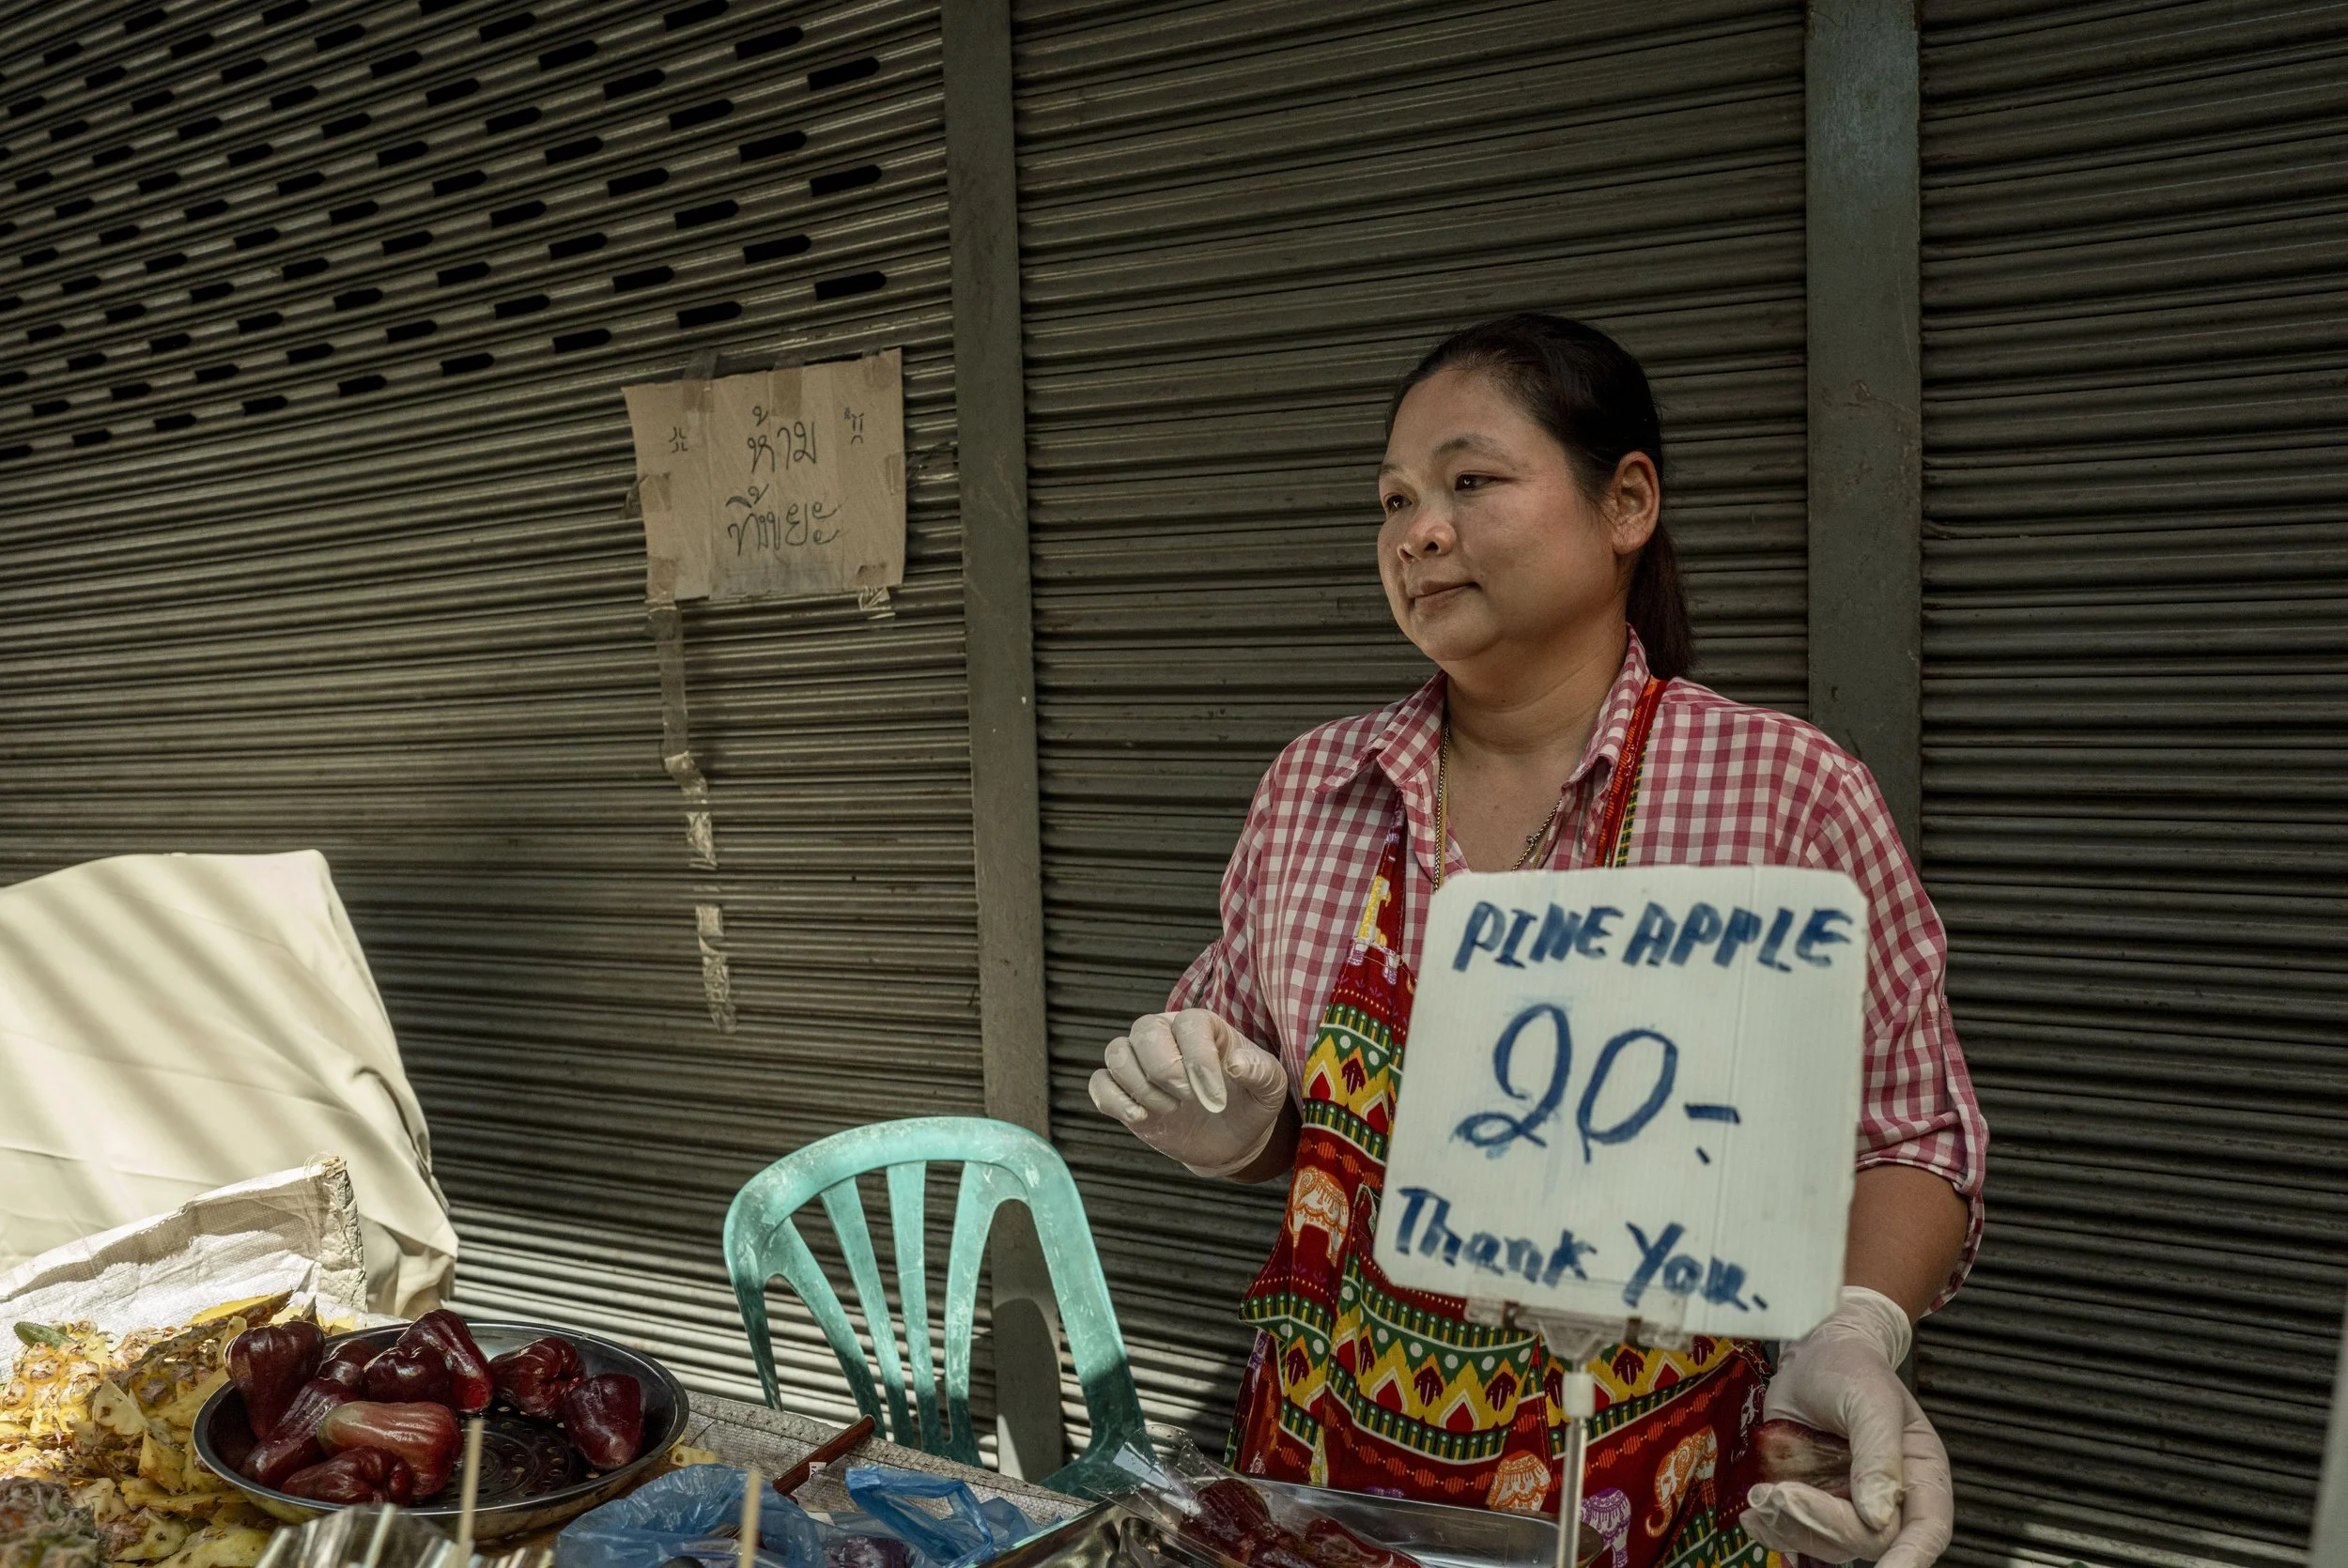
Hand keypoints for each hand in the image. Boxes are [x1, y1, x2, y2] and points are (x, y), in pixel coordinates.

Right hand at [1088, 1010, 1287, 1177]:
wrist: (1230, 1136)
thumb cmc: (1250, 1101)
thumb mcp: (1269, 1086)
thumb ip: (1260, 1070)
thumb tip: (1238, 1063)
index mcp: (1202, 1026)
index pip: (1189, 1024)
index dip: (1198, 1060)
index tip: (1215, 1099)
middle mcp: (1166, 1034)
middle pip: (1144, 1030)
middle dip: (1165, 1070)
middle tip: (1189, 1099)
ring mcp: (1140, 1062)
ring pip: (1117, 1053)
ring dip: (1141, 1088)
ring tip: (1171, 1110)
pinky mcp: (1123, 1090)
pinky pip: (1100, 1083)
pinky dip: (1113, 1100)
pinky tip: (1140, 1117)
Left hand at [1742, 1286, 1952, 1567]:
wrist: (1809, 1355)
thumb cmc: (1849, 1367)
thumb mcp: (1868, 1399)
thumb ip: (1877, 1453)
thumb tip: (1878, 1514)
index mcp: (1920, 1474)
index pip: (1927, 1532)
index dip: (1910, 1559)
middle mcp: (1889, 1498)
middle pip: (1869, 1541)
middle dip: (1822, 1522)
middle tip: (1779, 1493)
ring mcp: (1848, 1504)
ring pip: (1829, 1544)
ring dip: (1791, 1524)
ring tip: (1763, 1492)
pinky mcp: (1813, 1504)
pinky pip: (1798, 1535)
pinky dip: (1773, 1529)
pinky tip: (1756, 1512)